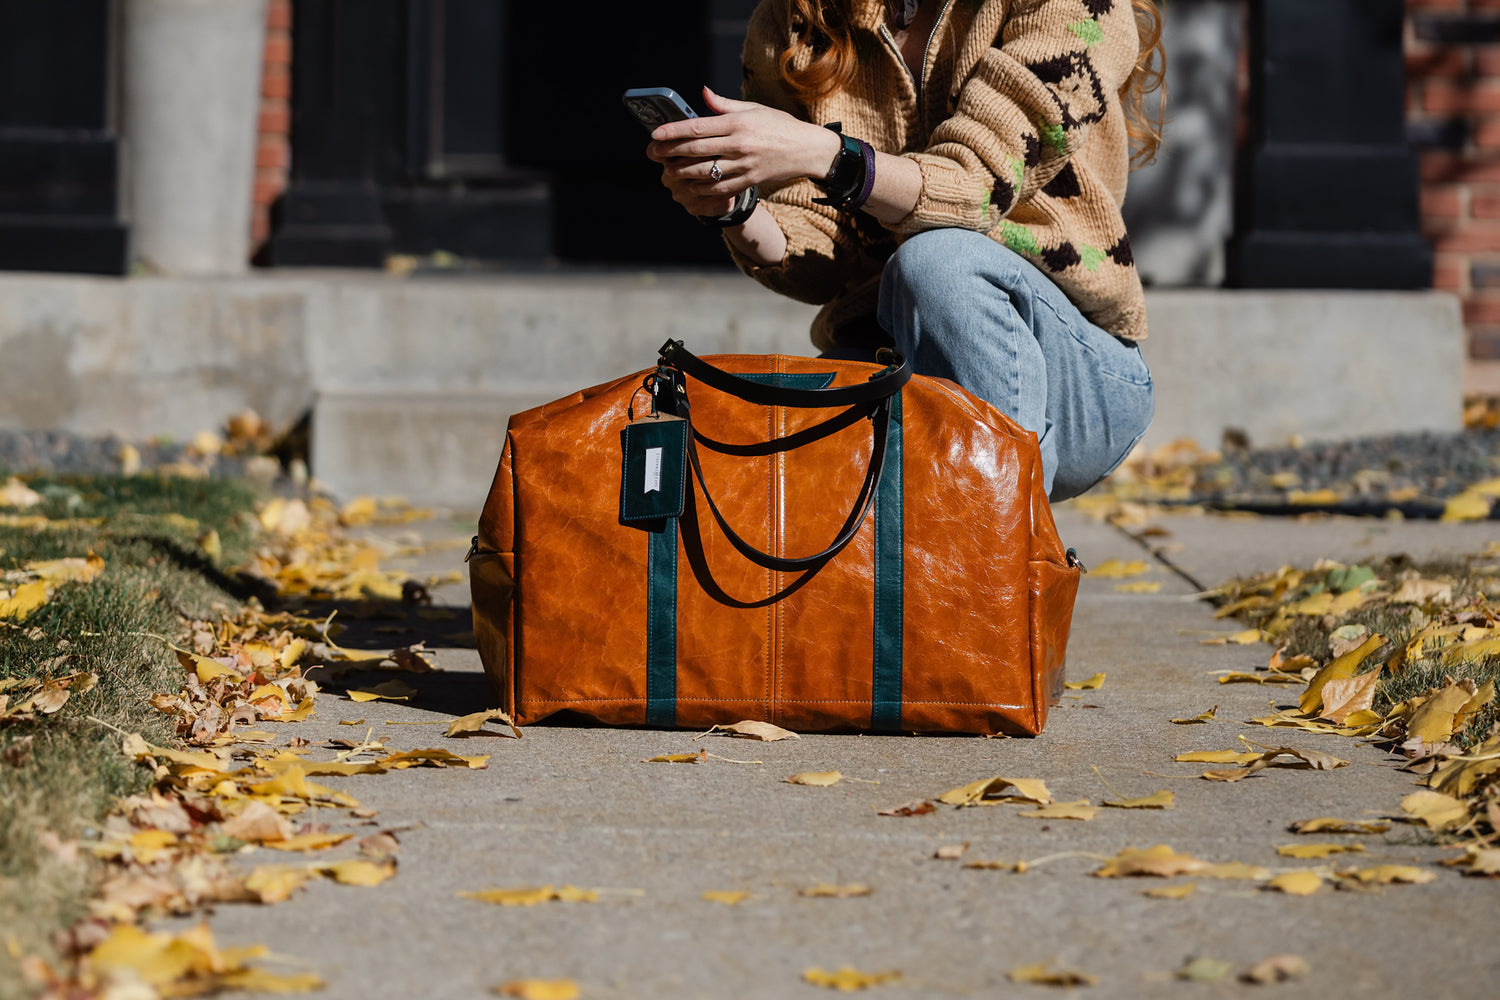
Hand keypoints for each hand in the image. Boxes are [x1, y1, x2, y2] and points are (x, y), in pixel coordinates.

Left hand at [645, 86, 840, 216]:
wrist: (807, 150)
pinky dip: (702, 189)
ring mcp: (744, 165)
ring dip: (682, 173)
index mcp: (738, 123)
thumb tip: (703, 93)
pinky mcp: (749, 181)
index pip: (698, 127)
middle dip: (671, 152)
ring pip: (704, 172)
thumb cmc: (779, 126)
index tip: (656, 134)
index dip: (673, 131)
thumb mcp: (754, 109)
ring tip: (668, 171)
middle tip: (654, 152)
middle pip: (696, 150)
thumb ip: (725, 104)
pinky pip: (720, 188)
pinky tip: (690, 187)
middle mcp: (739, 144)